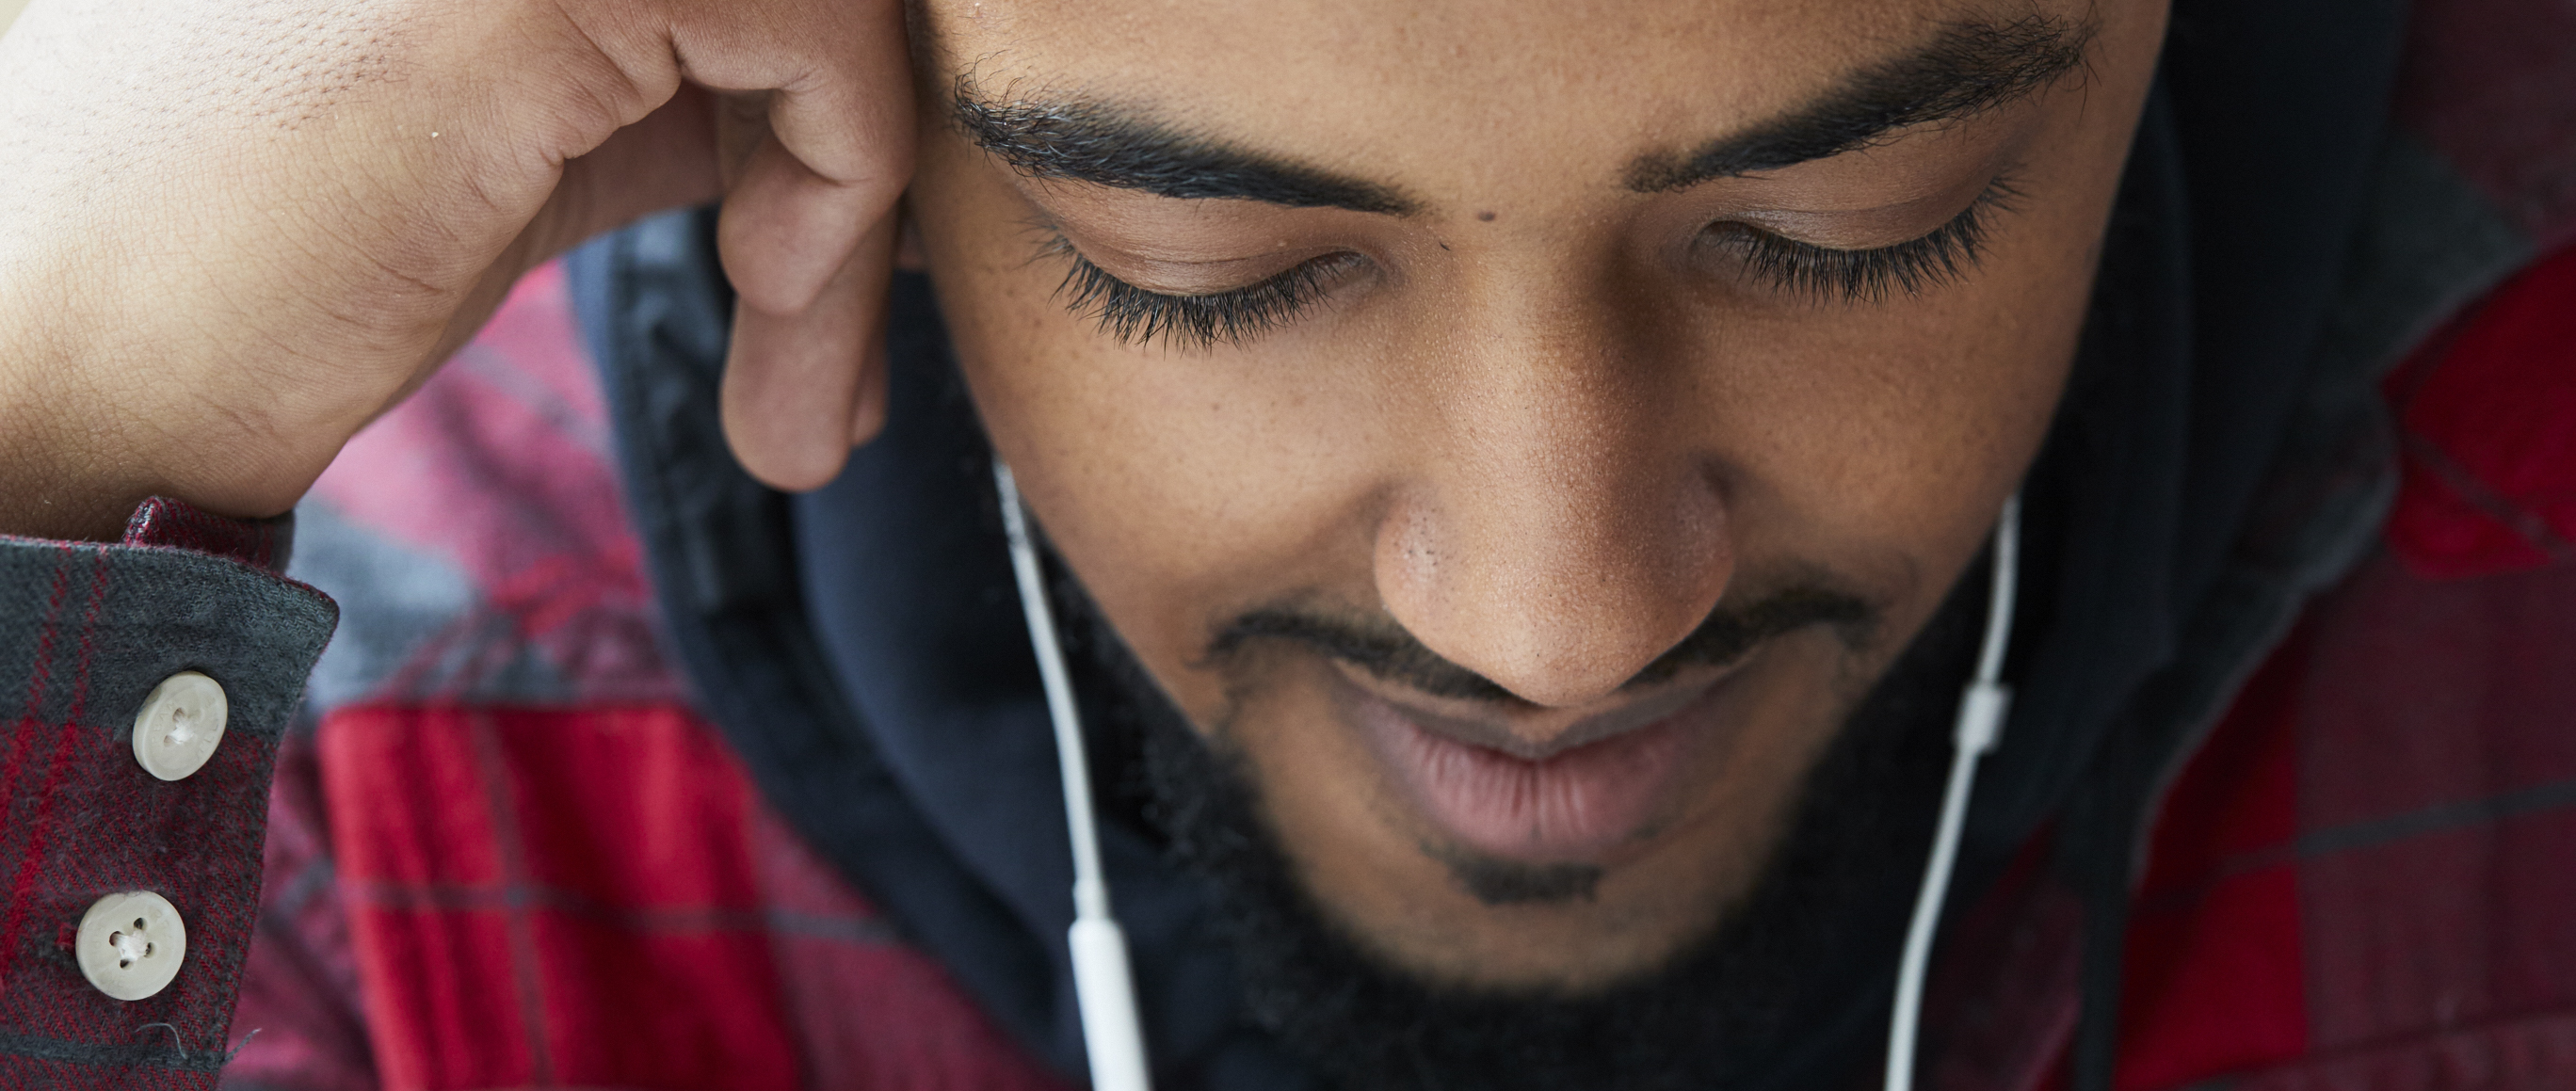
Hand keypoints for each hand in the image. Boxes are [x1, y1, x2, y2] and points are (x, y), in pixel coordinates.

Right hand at [0, 0, 911, 538]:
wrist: (47, 363)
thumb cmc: (241, 272)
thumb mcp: (507, 141)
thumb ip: (653, 87)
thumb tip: (835, 118)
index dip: (820, 100)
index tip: (818, 268)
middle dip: (858, 159)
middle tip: (822, 359)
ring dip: (854, 214)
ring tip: (799, 397)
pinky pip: (819, 32)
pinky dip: (842, 193)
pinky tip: (770, 319)